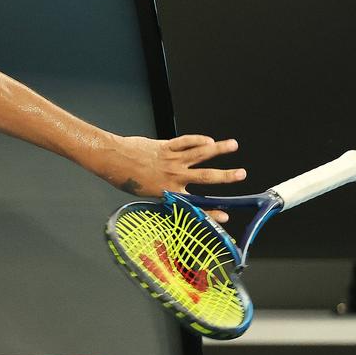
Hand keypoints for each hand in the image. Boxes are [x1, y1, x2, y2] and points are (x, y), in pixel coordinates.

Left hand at [103, 134, 245, 222]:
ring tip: (233, 145)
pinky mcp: (165, 146)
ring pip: (200, 153)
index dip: (211, 211)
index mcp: (169, 192)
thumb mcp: (148, 193)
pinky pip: (185, 141)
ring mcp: (171, 160)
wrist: (113, 160)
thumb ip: (166, 193)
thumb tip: (179, 196)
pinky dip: (198, 139)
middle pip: (205, 176)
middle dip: (225, 176)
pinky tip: (210, 139)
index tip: (226, 215)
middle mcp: (173, 176)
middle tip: (241, 174)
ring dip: (218, 149)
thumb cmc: (128, 178)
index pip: (195, 204)